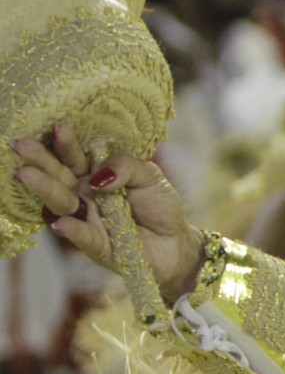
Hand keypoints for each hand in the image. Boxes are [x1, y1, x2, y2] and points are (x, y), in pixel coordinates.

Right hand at [11, 124, 202, 299]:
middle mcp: (83, 196)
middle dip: (40, 161)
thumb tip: (97, 176)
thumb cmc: (159, 204)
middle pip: (58, 178)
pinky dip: (72, 229)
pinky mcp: (97, 246)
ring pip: (62, 204)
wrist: (175, 241)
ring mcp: (86, 220)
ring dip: (45, 189)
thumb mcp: (149, 175)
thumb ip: (125, 166)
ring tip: (26, 174)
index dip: (65, 144)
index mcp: (94, 175)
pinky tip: (61, 222)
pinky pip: (82, 236)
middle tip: (21, 144)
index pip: (74, 158)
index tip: (58, 127)